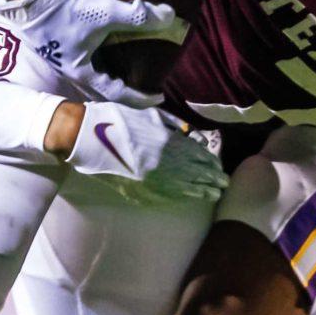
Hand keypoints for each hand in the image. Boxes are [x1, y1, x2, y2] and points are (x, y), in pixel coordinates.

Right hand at [0, 0, 185, 108]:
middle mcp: (72, 69)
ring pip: (95, 71)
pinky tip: (112, 42)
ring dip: (115, 71)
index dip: (141, 97)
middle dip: (127, 87)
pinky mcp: (61, 42)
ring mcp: (64, 56)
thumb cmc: (61, 8)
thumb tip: (170, 16)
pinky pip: (88, 56)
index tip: (159, 96)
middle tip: (147, 82)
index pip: (117, 94)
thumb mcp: (102, 12)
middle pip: (105, 87)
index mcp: (82, 71)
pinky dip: (104, 55)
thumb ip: (137, 16)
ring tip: (133, 63)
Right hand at [63, 102, 225, 201]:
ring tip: (214, 194)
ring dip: (202, 190)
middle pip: (196, 174)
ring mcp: (155, 178)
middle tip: (224, 184)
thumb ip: (174, 126)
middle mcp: (166, 163)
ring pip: (186, 187)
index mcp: (170, 142)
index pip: (198, 156)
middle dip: (212, 179)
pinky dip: (183, 196)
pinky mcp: (142, 189)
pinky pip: (169, 195)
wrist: (91, 137)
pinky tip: (192, 198)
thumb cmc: (121, 121)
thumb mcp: (152, 116)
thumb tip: (193, 136)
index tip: (219, 167)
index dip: (211, 163)